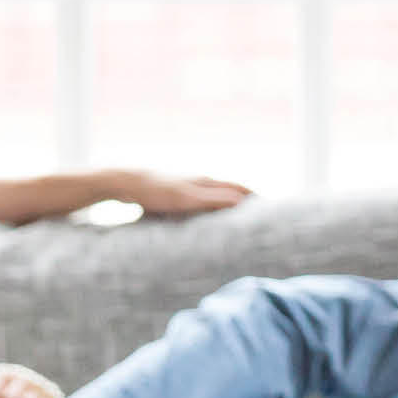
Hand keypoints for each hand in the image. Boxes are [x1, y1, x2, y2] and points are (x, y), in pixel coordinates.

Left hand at [110, 170, 251, 218]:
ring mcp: (186, 185)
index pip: (238, 189)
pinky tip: (204, 217)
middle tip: (260, 215)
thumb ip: (214, 200)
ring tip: (237, 217)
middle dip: (245, 201)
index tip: (271, 209)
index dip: (255, 199)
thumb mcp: (188, 198)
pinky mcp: (174, 192)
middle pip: (229, 190)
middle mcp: (199, 181)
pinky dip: (210, 207)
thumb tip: (242, 202)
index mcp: (206, 181)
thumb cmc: (156, 192)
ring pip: (214, 194)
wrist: (125, 182)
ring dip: (228, 203)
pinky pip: (199, 200)